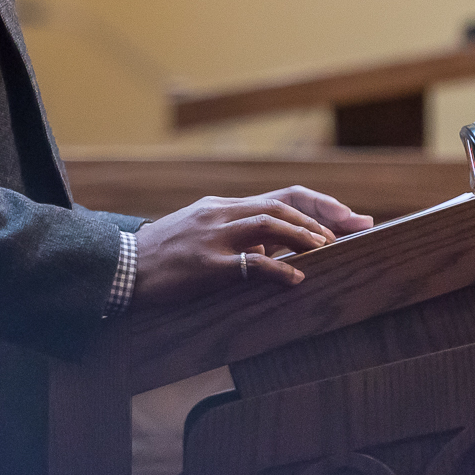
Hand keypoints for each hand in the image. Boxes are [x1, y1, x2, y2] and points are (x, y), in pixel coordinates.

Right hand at [132, 186, 373, 307]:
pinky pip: (250, 263)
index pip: (281, 196)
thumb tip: (272, 252)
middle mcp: (221, 214)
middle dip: (322, 217)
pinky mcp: (206, 264)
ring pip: (270, 224)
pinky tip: (296, 279)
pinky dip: (278, 269)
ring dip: (304, 236)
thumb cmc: (162, 257)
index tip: (350, 218)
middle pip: (282, 204)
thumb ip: (234, 236)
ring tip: (328, 250)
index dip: (319, 205)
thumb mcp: (199, 234)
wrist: (121, 268)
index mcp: (222, 206)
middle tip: (354, 231)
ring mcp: (213, 237)